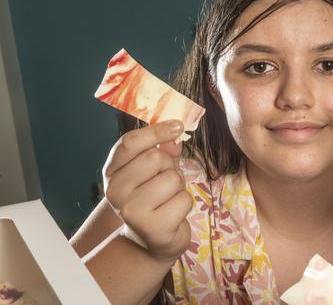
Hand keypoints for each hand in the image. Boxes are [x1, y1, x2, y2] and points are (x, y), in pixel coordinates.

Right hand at [102, 120, 191, 262]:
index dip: (156, 131)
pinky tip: (172, 213)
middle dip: (170, 166)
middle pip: (155, 157)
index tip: (177, 125)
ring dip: (179, 186)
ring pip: (172, 178)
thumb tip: (173, 137)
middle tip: (165, 181)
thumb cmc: (154, 198)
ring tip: (168, 198)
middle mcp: (116, 191)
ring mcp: (132, 211)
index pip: (129, 143)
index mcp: (113, 172)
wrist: (149, 240)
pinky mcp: (154, 228)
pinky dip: (185, 204)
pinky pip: (184, 199)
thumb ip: (163, 150)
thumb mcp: (154, 170)